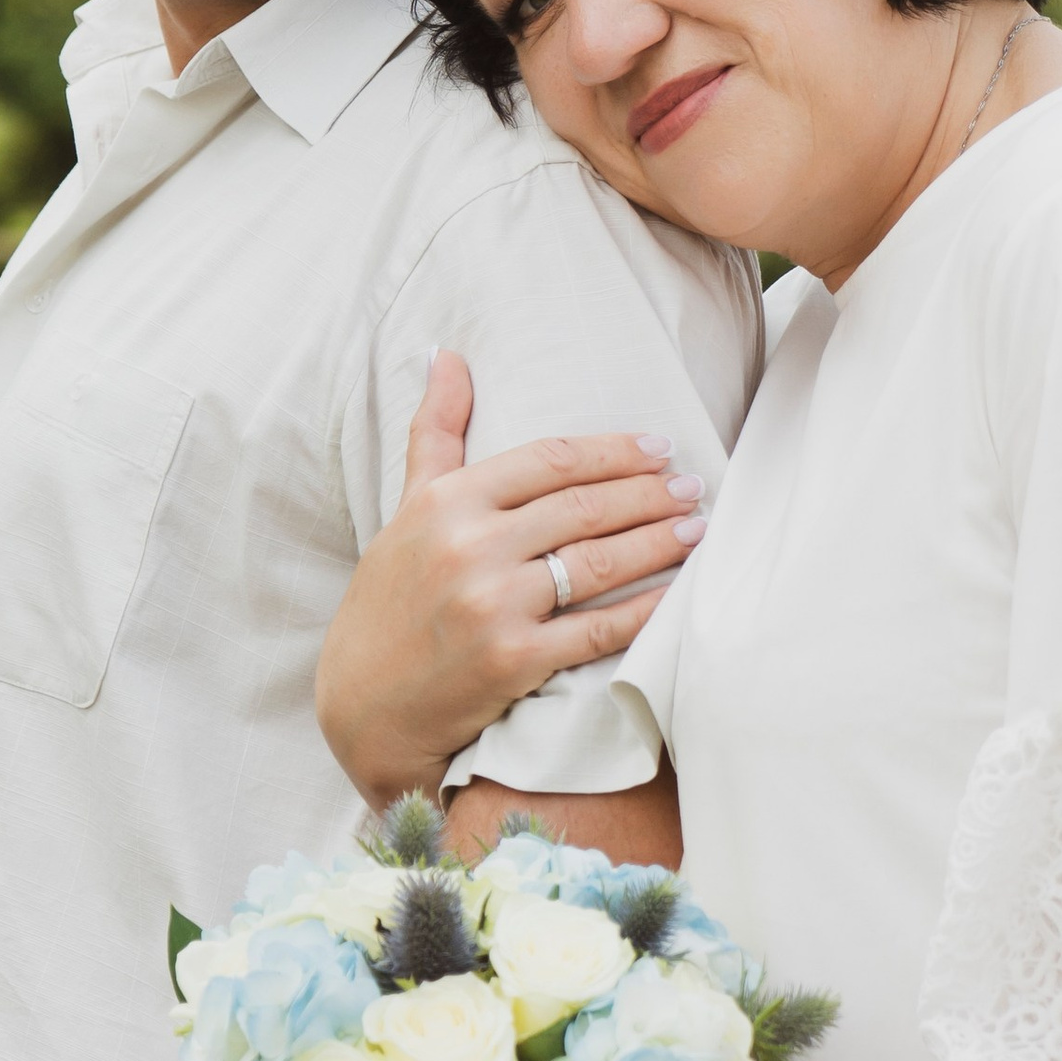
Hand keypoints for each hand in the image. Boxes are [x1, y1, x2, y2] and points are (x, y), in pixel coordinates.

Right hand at [318, 350, 707, 806]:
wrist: (364, 706)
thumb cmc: (390, 601)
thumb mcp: (407, 509)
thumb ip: (436, 432)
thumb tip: (446, 354)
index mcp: (446, 503)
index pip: (549, 460)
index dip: (613, 451)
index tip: (659, 448)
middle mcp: (468, 548)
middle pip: (584, 507)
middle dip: (649, 494)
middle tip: (693, 487)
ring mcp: (492, 606)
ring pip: (599, 561)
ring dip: (659, 542)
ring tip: (696, 529)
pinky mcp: (514, 662)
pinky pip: (599, 629)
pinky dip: (647, 610)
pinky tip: (678, 593)